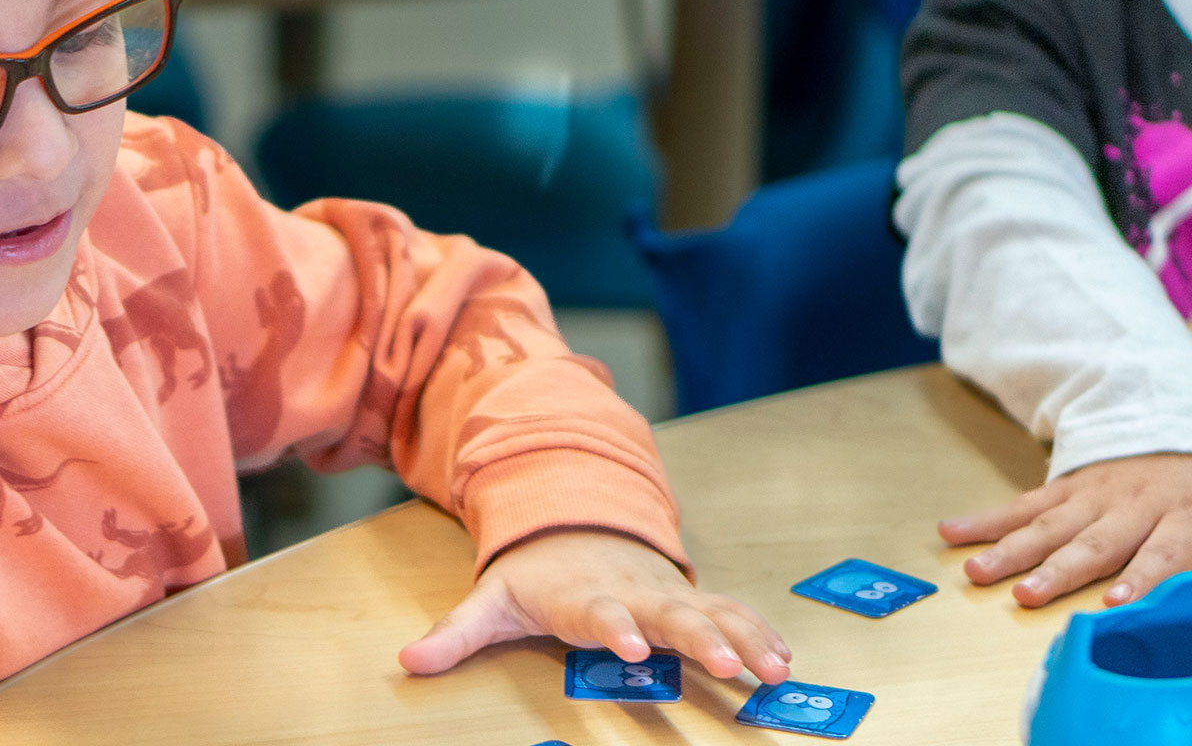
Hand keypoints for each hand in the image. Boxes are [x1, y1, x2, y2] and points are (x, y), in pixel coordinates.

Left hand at [398, 527, 790, 682]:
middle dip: (697, 638)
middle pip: (668, 615)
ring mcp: (664, 594)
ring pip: (711, 613)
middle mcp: (631, 592)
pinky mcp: (688, 599)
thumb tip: (407, 661)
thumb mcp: (491, 599)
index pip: (599, 613)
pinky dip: (758, 633)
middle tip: (723, 665)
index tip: (632, 650)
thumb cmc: (533, 572)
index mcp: (582, 595)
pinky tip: (784, 662)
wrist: (574, 520)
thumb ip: (456, 633)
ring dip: (743, 638)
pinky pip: (730, 613)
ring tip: (773, 670)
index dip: (614, 629)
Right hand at [938, 453, 1191, 608]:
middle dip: (1058, 571)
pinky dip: (987, 519)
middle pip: (1094, 544)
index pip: (1164, 550)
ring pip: (1048, 526)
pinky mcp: (1065, 486)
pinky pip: (1023, 504)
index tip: (1119, 601)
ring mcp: (1093, 495)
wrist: (1172, 407)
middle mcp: (1133, 506)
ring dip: (1010, 550)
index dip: (1143, 576)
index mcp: (1183, 514)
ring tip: (978, 571)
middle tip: (1026, 594)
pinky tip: (953, 532)